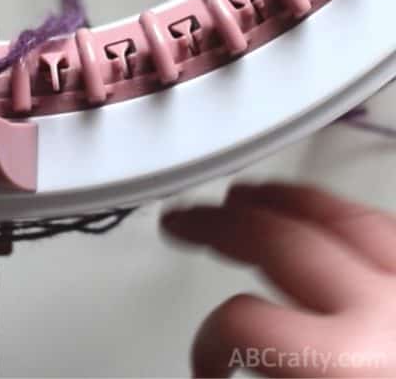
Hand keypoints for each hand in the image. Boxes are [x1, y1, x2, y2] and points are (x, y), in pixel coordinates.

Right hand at [162, 182, 395, 377]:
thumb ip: (267, 371)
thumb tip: (226, 372)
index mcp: (348, 360)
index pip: (242, 323)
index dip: (207, 343)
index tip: (207, 366)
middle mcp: (388, 314)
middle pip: (280, 240)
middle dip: (219, 224)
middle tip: (184, 221)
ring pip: (341, 217)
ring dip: (280, 201)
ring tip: (244, 198)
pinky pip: (386, 230)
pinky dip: (340, 216)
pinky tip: (322, 217)